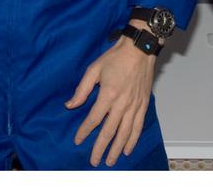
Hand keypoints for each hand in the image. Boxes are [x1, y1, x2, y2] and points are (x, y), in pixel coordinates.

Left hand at [66, 30, 156, 167]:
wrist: (139, 50)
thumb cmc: (116, 58)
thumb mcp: (94, 69)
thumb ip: (82, 90)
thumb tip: (70, 105)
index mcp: (108, 94)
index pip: (94, 119)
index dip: (85, 131)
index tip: (78, 140)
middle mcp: (122, 103)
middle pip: (109, 131)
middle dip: (100, 147)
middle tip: (94, 161)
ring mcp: (134, 106)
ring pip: (125, 133)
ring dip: (116, 149)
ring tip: (110, 160)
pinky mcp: (143, 105)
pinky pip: (138, 126)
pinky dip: (133, 140)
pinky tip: (127, 149)